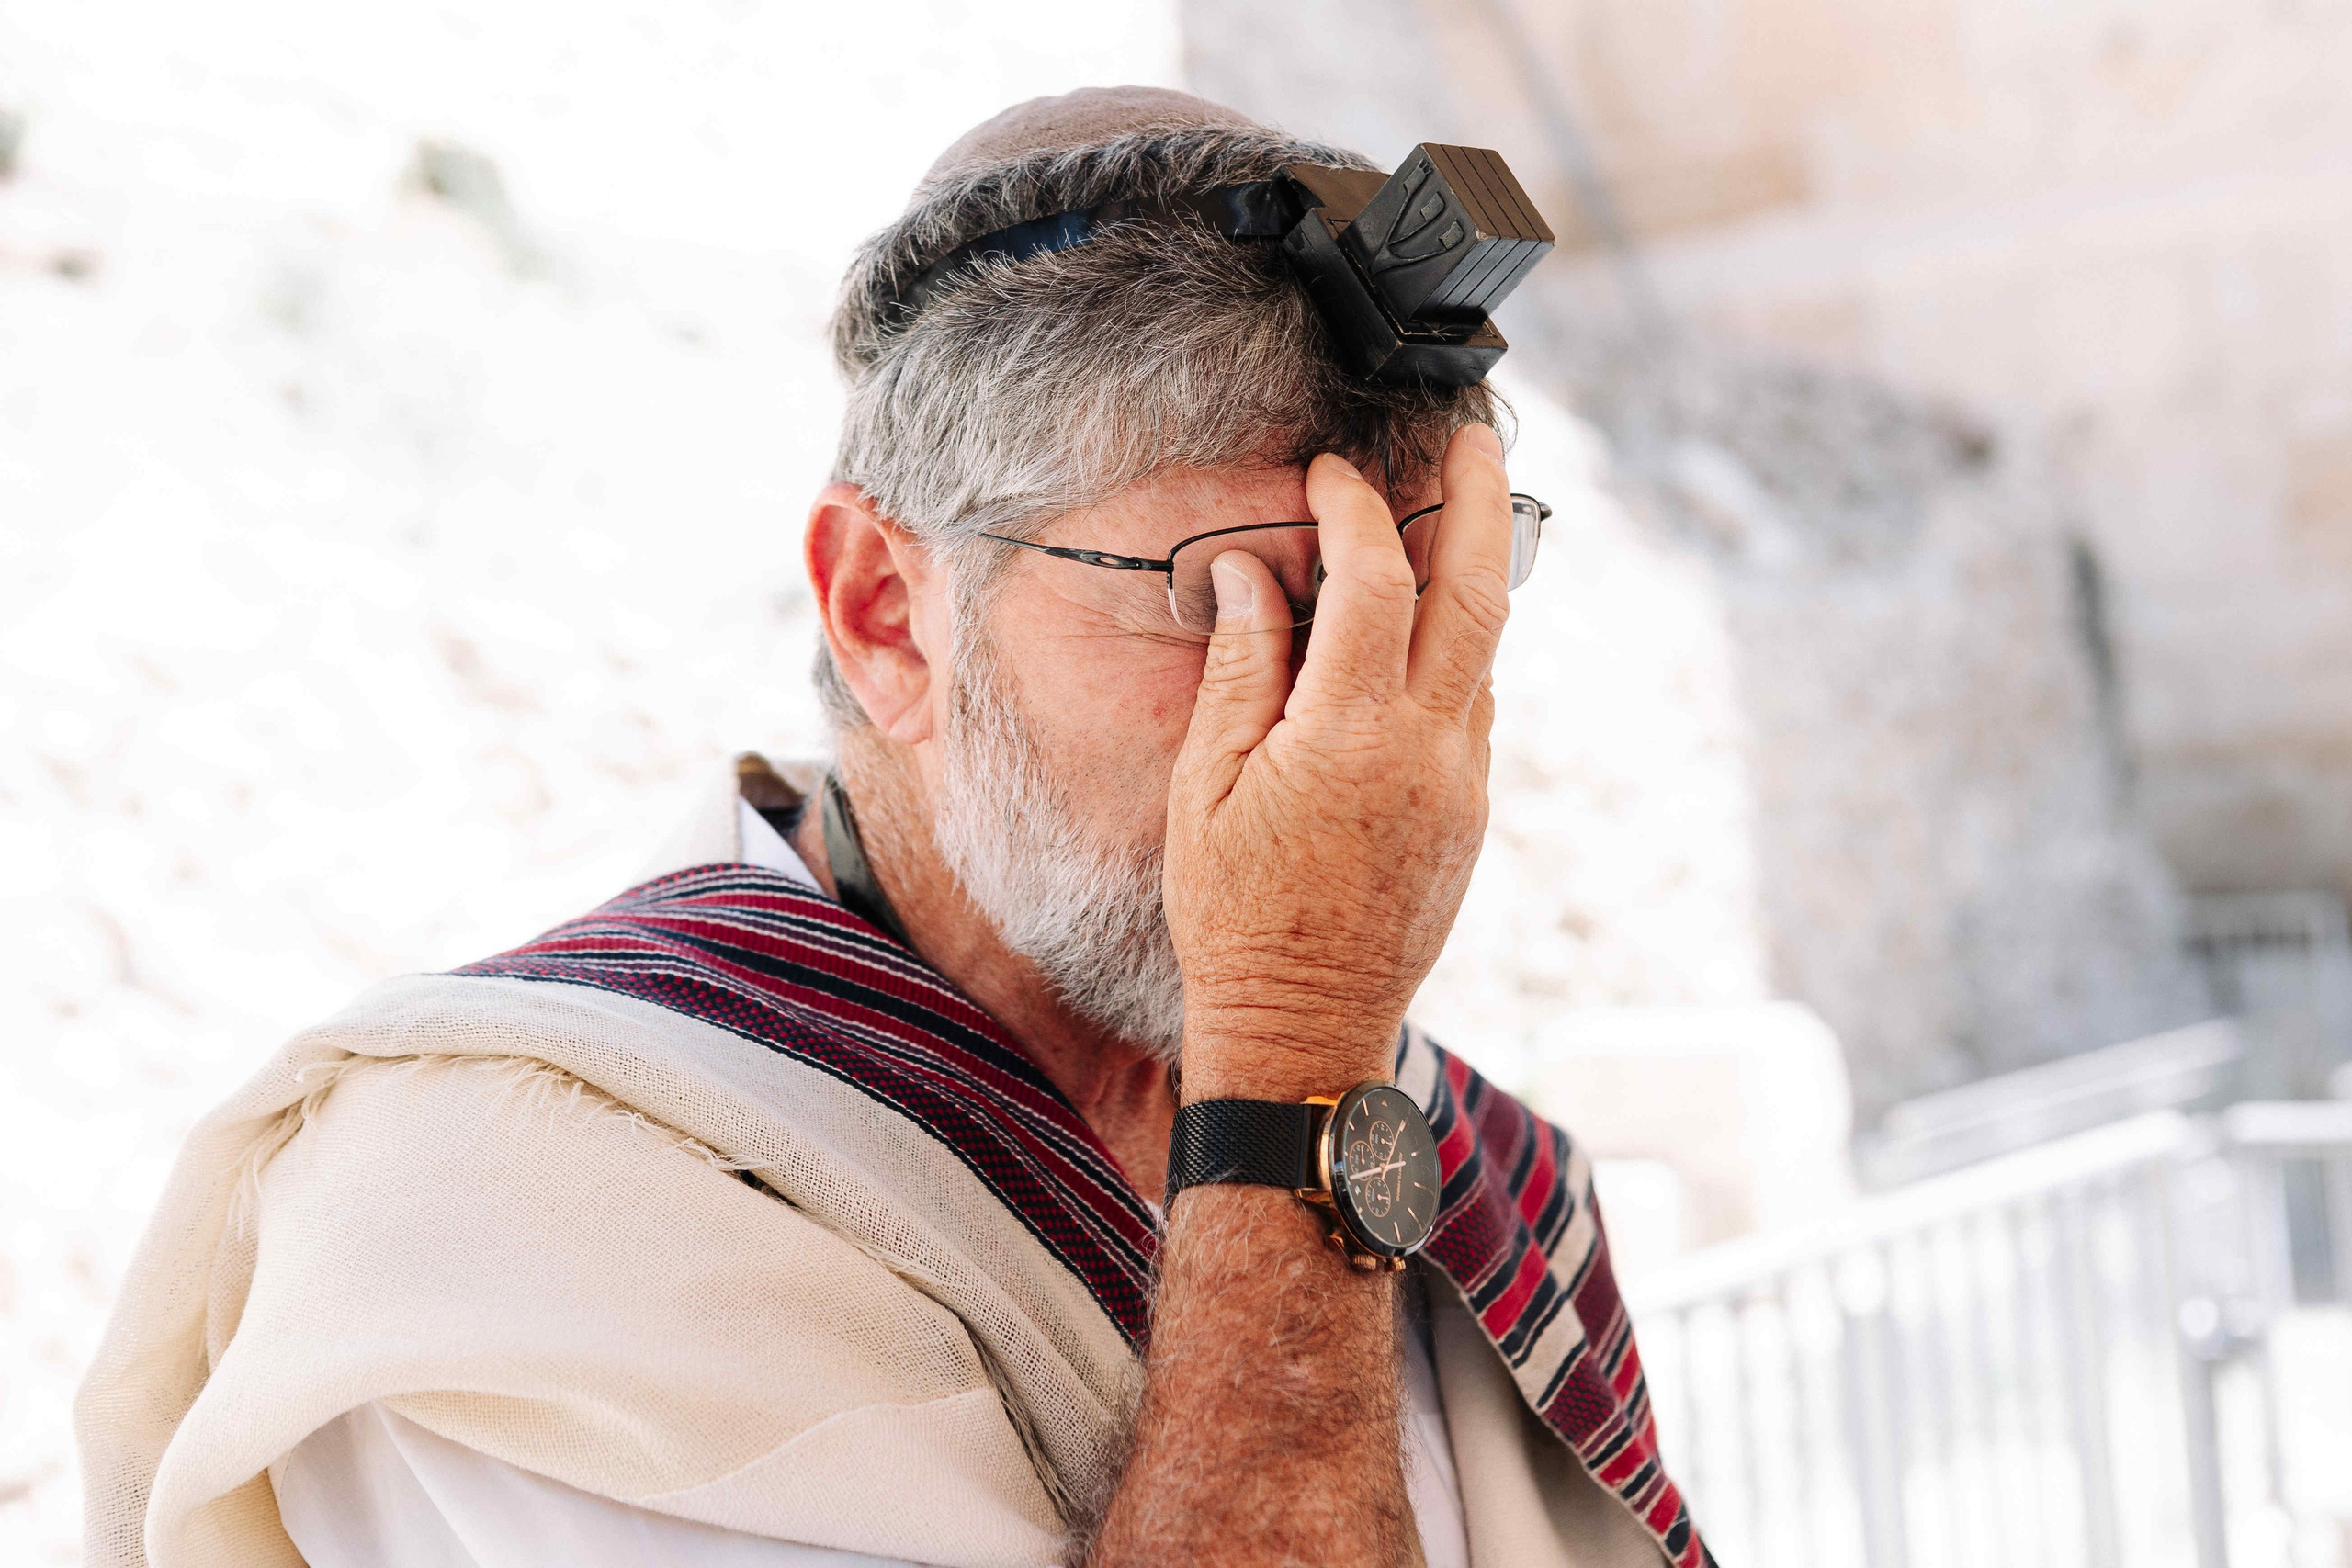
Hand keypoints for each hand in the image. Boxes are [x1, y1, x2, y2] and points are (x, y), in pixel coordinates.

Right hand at [1162, 424, 1513, 1101]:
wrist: (1304, 1029)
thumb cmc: (1235, 916)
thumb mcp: (1206, 789)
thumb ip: (1243, 670)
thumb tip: (1256, 574)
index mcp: (1350, 738)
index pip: (1375, 582)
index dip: (1355, 509)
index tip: (1329, 473)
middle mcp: (1428, 751)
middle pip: (1480, 592)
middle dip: (1479, 498)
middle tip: (1474, 432)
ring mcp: (1463, 783)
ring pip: (1485, 649)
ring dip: (1471, 574)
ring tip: (1444, 513)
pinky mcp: (1472, 813)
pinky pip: (1473, 705)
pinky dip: (1452, 649)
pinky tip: (1417, 631)